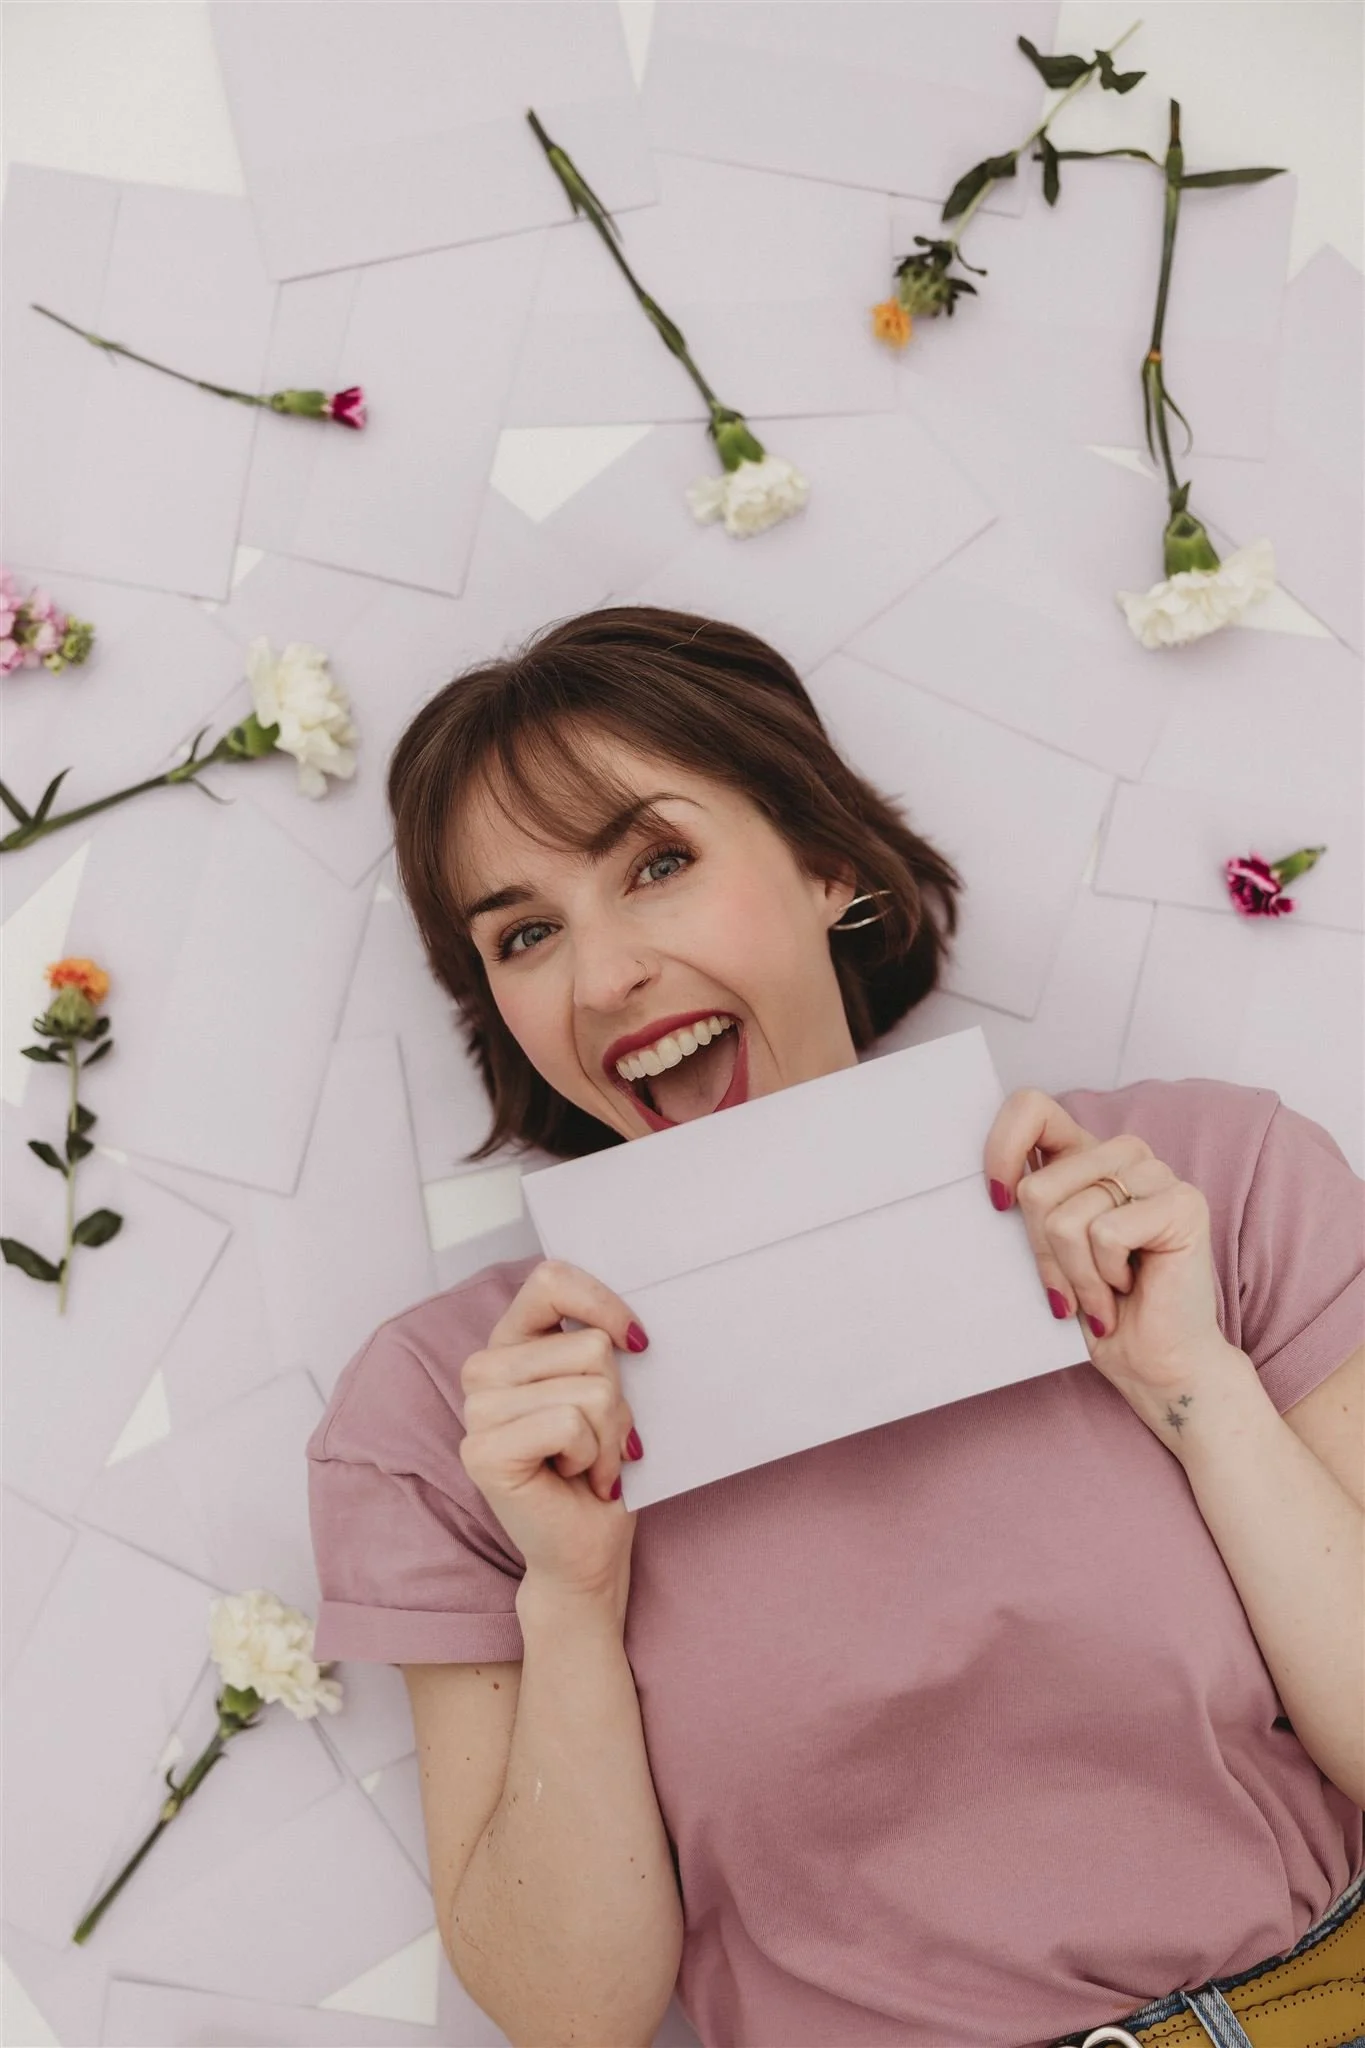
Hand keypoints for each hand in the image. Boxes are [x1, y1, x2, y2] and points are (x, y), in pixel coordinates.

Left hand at [984, 1088, 1235, 1430]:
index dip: (1002, 1149)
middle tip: (1068, 1291)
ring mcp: (1156, 1174)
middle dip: (1042, 1256)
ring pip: (1067, 1217)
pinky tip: (1127, 1290)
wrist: (1155, 1364)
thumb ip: (1025, 1205)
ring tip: (1099, 1296)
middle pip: (1038, 1188)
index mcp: (1084, 1154)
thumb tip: (986, 1188)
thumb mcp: (1043, 1249)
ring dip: (1075, 1276)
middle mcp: (1122, 1153)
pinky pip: (1105, 1234)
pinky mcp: (1183, 1203)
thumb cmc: (1094, 1310)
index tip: (997, 1203)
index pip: (1030, 1108)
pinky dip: (1103, 1278)